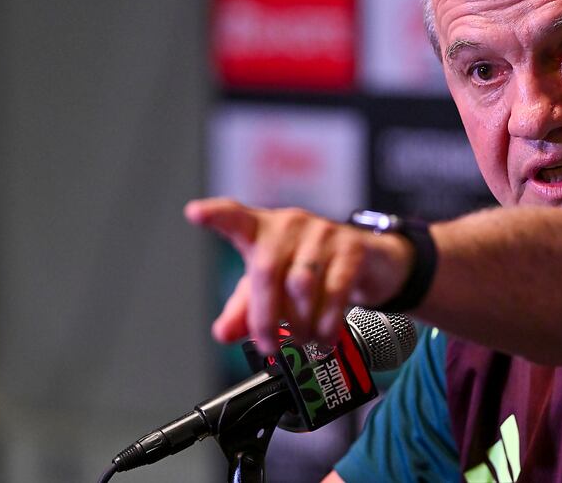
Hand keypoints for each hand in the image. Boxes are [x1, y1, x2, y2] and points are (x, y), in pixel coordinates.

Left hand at [184, 198, 413, 353]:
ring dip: (300, 324)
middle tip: (270, 346)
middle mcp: (291, 224)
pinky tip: (325, 338)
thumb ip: (245, 308)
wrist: (367, 259)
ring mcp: (323, 233)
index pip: (235, 217)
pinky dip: (327, 322)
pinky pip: (335, 289)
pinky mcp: (352, 247)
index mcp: (263, 229)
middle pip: (266, 270)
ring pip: (301, 284)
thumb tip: (223, 332)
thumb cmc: (309, 268)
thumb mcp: (272, 287)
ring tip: (304, 342)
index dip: (215, 215)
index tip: (194, 214)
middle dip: (266, 318)